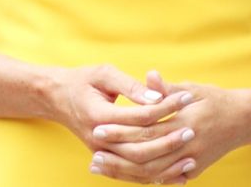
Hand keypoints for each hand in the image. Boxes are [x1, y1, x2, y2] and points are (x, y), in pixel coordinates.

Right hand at [43, 64, 195, 182]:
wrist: (58, 98)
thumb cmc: (83, 81)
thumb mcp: (105, 74)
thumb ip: (130, 86)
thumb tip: (156, 96)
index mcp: (100, 116)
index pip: (140, 117)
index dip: (166, 107)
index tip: (187, 97)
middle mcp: (99, 140)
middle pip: (139, 148)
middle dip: (168, 140)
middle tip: (192, 129)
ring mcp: (102, 153)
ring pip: (136, 168)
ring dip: (164, 166)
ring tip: (190, 159)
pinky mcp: (106, 158)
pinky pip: (131, 175)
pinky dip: (154, 178)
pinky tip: (175, 176)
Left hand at [88, 70, 250, 182]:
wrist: (244, 120)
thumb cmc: (216, 100)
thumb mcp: (193, 89)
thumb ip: (167, 89)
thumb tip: (148, 77)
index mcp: (186, 121)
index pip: (146, 130)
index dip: (121, 131)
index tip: (99, 128)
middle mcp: (188, 144)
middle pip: (145, 156)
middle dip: (116, 156)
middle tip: (93, 152)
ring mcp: (191, 160)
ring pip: (151, 172)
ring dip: (123, 171)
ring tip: (100, 166)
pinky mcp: (193, 170)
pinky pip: (164, 178)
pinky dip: (143, 178)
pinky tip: (124, 174)